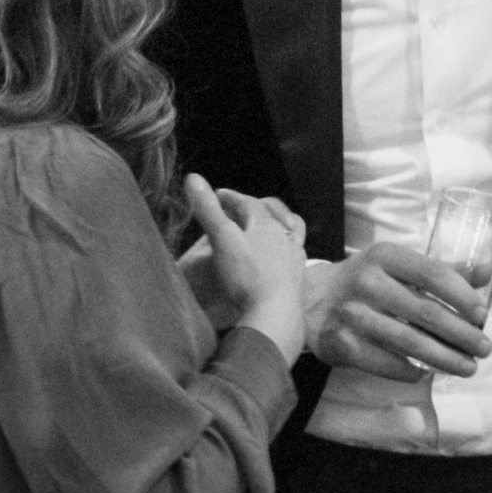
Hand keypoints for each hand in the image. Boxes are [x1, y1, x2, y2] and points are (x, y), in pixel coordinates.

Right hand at [186, 176, 307, 365]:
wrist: (276, 315)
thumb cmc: (246, 275)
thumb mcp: (222, 240)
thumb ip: (208, 210)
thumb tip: (192, 177)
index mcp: (266, 223)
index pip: (247, 202)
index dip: (230, 197)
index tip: (215, 195)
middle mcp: (286, 235)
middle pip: (272, 213)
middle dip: (254, 207)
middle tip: (239, 208)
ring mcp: (296, 257)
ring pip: (291, 230)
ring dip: (278, 223)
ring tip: (270, 224)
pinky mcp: (299, 278)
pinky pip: (295, 253)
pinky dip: (285, 247)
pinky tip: (281, 257)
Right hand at [305, 242, 491, 381]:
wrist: (310, 300)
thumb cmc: (367, 281)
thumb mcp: (398, 265)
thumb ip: (442, 270)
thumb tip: (488, 271)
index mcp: (386, 256)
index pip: (433, 274)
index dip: (463, 296)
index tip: (483, 315)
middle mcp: (368, 282)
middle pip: (426, 312)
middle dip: (462, 334)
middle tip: (484, 348)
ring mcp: (353, 314)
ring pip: (410, 342)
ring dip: (446, 358)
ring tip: (468, 367)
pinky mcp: (343, 344)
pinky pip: (387, 363)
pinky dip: (412, 370)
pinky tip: (427, 372)